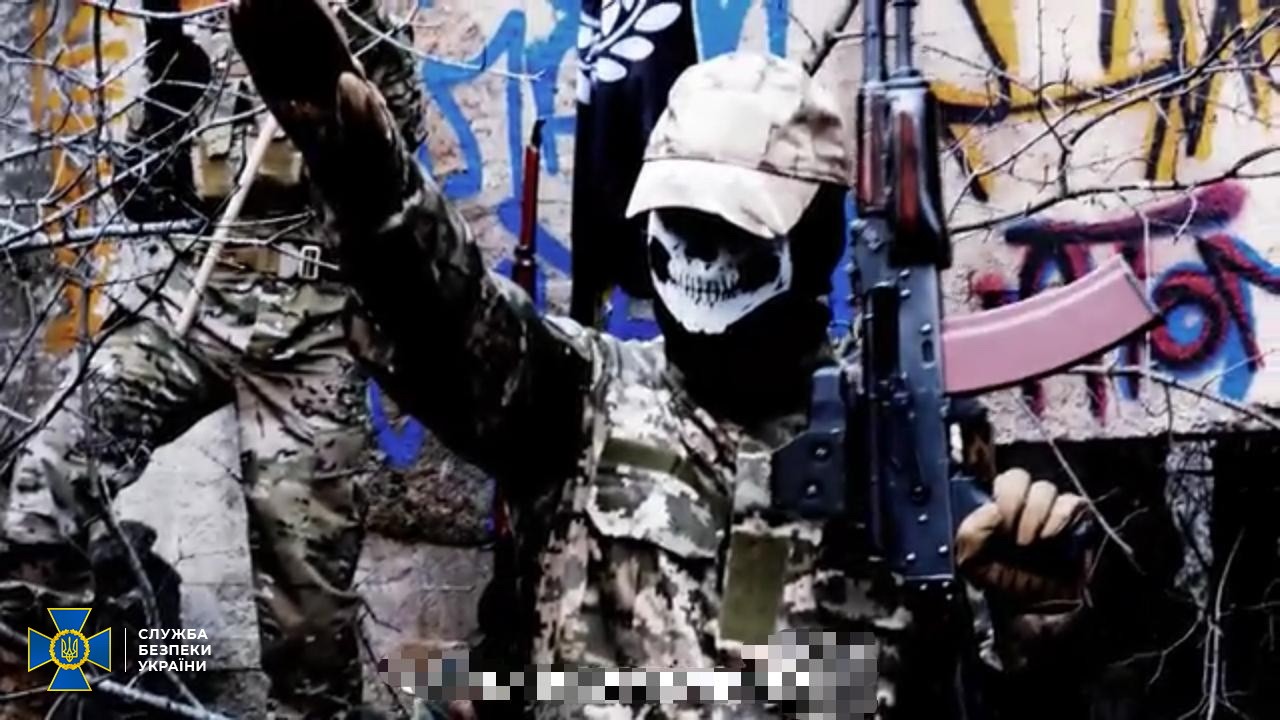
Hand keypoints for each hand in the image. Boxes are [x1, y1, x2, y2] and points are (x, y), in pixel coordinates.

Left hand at [954, 468, 1088, 604]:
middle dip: (1012, 500)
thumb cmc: (1005, 584)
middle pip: (1018, 476)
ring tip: (1028, 543)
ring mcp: (1049, 511)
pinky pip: (1071, 502)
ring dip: (1034, 513)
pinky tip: (1049, 537)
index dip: (993, 484)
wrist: (1038, 611)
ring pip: (1044, 488)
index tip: (994, 512)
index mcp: (995, 509)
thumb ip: (970, 534)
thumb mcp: (972, 564)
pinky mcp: (1075, 521)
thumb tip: (991, 509)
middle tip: (1009, 530)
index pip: (992, 476)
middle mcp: (1022, 505)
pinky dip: (1059, 516)